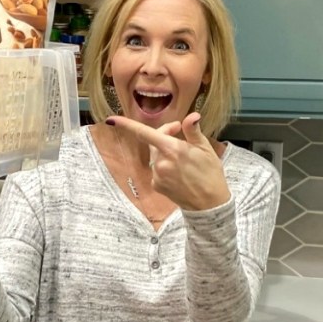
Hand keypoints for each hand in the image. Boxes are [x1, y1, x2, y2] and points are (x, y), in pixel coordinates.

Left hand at [108, 112, 229, 210]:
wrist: (209, 205)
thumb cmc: (211, 174)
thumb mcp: (206, 149)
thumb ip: (193, 131)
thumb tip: (191, 115)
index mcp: (172, 149)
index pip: (145, 133)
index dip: (126, 125)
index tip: (111, 119)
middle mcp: (161, 162)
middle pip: (153, 141)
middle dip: (163, 134)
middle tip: (178, 130)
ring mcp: (157, 175)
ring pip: (156, 156)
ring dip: (165, 151)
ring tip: (184, 156)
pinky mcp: (156, 185)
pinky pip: (157, 169)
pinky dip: (165, 166)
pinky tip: (179, 171)